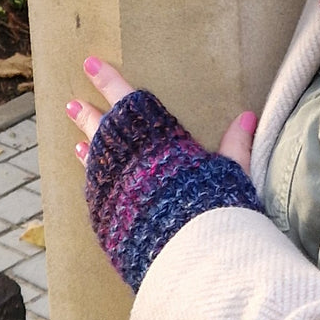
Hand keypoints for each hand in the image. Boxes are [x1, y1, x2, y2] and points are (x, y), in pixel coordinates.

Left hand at [65, 55, 263, 290]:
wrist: (190, 256)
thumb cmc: (211, 207)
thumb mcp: (231, 174)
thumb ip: (236, 146)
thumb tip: (248, 116)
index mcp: (159, 141)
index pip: (130, 101)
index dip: (109, 80)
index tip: (91, 63)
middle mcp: (131, 160)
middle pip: (104, 128)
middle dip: (88, 113)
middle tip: (71, 102)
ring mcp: (115, 188)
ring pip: (95, 159)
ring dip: (87, 145)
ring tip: (76, 140)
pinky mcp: (109, 216)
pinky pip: (95, 189)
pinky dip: (91, 176)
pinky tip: (88, 173)